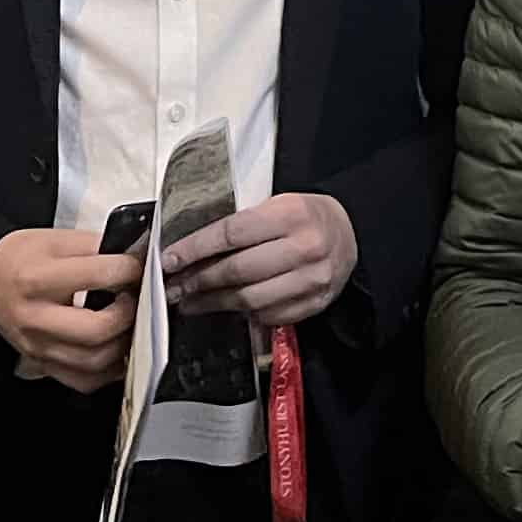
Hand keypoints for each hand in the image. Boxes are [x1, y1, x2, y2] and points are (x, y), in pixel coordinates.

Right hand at [0, 227, 137, 391]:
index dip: (128, 269)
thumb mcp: (56, 240)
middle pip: (95, 330)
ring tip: (128, 323)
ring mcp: (38, 347)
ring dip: (123, 343)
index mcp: (35, 279)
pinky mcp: (43, 365)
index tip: (137, 266)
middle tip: (135, 299)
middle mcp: (34, 318)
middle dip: (128, 314)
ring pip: (93, 361)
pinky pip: (84, 381)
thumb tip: (136, 257)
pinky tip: (116, 349)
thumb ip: (97, 247)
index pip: (96, 276)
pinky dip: (109, 369)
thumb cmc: (23, 260)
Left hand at [167, 191, 358, 328]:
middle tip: (174, 288)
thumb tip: (188, 251)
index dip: (195, 249)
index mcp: (291, 214)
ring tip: (192, 302)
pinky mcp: (316, 304)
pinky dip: (245, 315)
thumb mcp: (276, 204)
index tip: (169, 260)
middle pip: (237, 271)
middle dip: (198, 281)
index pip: (231, 234)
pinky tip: (228, 309)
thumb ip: (240, 225)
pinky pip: (270, 316)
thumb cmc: (304, 216)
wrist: (352, 233)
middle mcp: (305, 248)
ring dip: (214, 303)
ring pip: (250, 300)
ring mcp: (313, 280)